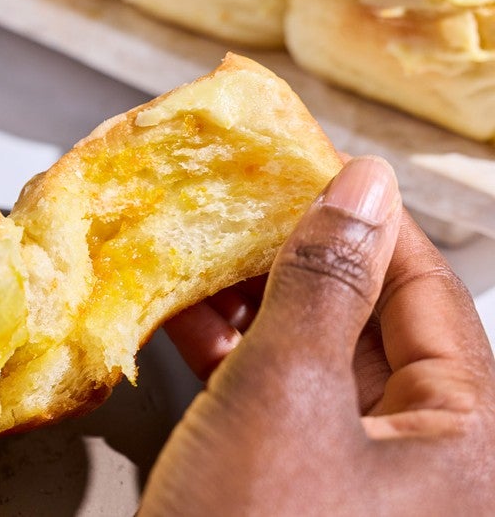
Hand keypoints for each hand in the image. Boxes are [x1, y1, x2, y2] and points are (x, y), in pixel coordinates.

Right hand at [146, 156, 494, 514]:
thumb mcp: (286, 394)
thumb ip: (325, 282)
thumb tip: (364, 185)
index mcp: (463, 441)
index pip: (426, 290)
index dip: (364, 219)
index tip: (305, 165)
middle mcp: (422, 457)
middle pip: (367, 322)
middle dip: (292, 259)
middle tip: (240, 207)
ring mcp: (355, 473)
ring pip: (312, 357)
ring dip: (250, 304)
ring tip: (201, 255)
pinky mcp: (294, 484)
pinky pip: (274, 399)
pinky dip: (230, 356)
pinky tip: (185, 317)